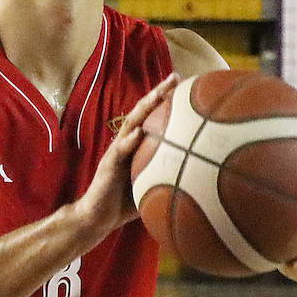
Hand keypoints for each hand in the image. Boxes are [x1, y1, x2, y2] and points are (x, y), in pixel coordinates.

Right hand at [73, 73, 177, 235]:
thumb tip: (199, 180)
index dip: (166, 100)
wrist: (97, 218)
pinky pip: (120, 152)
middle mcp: (126, 143)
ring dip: (144, 109)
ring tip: (157, 95)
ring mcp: (116, 152)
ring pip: (130, 124)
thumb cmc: (124, 203)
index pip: (152, 116)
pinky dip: (130, 141)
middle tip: (174, 78)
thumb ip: (168, 177)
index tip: (185, 85)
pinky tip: (139, 133)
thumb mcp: (151, 186)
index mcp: (136, 145)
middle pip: (142, 112)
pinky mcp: (108, 166)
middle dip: (157, 93)